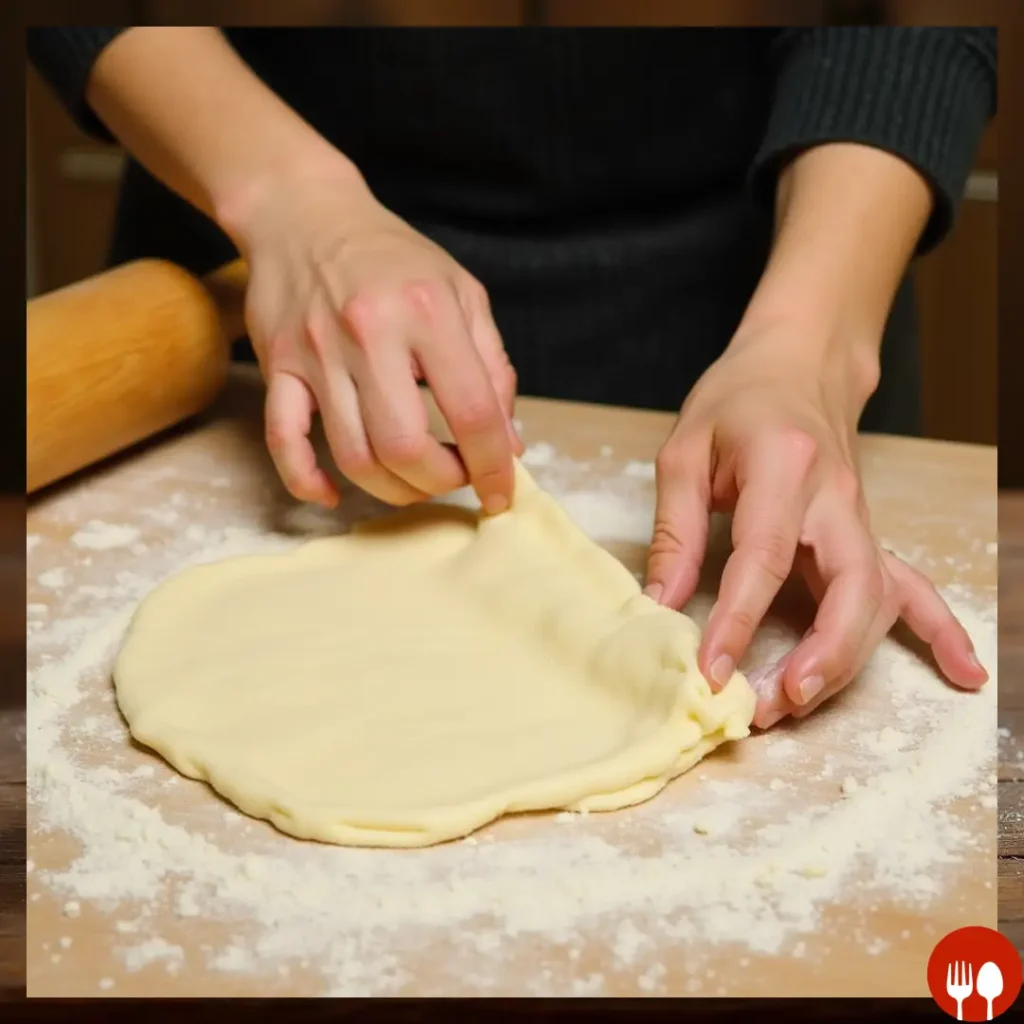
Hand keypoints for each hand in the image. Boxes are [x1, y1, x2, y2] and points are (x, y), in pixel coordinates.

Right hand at [227, 160, 521, 510]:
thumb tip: (507, 444)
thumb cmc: (393, 257)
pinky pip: (283, 439)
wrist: (303, 213)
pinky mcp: (277, 366)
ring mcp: (316, 353)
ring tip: (412, 482)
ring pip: (352, 455)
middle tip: (452, 478)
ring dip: (391, 489)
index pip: (472, 411)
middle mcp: (370, 332)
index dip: (492, 466)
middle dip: (439, 482)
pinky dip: (305, 479)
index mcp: (428, 311)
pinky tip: (332, 495)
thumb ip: (493, 368)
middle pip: (405, 446)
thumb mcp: (462, 293)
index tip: (499, 492)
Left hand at [643, 331, 987, 727]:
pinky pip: (912, 585)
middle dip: (819, 655)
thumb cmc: (735, 402)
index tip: (712, 669)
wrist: (797, 364)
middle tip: (773, 704)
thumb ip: (675, 531)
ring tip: (798, 705)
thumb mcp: (685, 452)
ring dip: (845, 660)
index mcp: (783, 465)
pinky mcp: (866, 533)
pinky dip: (939, 631)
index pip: (764, 555)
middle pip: (848, 586)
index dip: (738, 619)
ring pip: (875, 599)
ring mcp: (859, 517)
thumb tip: (658, 606)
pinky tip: (963, 672)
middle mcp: (835, 496)